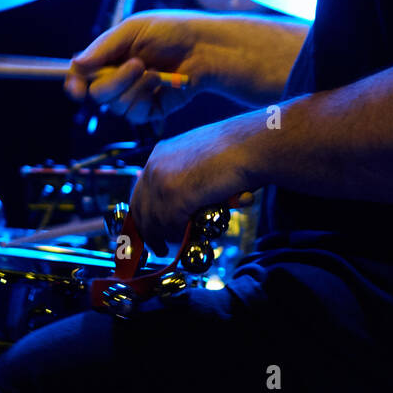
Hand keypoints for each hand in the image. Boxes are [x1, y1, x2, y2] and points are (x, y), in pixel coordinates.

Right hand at [65, 11, 211, 124]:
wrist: (205, 47)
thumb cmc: (171, 31)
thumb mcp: (133, 29)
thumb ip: (103, 48)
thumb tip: (76, 64)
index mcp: (109, 56)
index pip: (81, 75)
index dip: (75, 84)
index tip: (76, 90)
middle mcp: (118, 77)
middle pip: (96, 94)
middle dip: (115, 81)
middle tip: (137, 64)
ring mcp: (133, 95)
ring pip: (115, 106)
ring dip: (136, 86)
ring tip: (156, 70)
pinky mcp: (150, 110)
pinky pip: (134, 114)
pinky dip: (147, 96)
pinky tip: (162, 82)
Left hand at [128, 119, 255, 255]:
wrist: (251, 146)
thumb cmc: (236, 151)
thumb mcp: (200, 160)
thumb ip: (185, 178)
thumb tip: (178, 205)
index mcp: (160, 154)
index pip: (140, 192)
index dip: (145, 214)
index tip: (151, 229)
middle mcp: (155, 165)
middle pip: (140, 209)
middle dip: (149, 231)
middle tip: (160, 246)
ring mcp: (163, 181)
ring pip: (154, 221)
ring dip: (167, 236)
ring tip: (180, 242)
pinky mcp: (176, 195)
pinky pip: (170, 226)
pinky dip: (180, 235)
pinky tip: (190, 234)